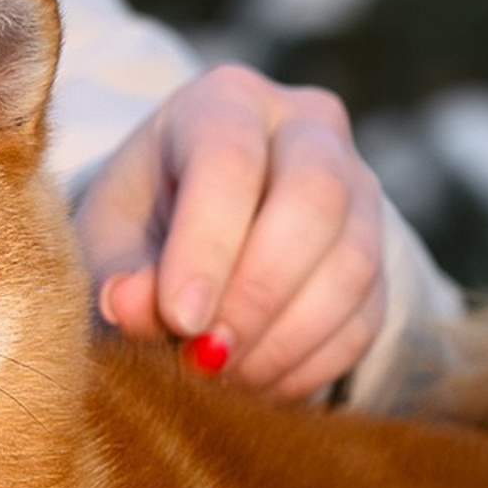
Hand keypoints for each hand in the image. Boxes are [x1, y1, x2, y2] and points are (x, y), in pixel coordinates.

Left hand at [77, 67, 388, 401]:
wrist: (192, 237)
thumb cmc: (140, 230)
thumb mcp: (109, 243)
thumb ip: (118, 272)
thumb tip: (134, 305)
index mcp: (225, 102)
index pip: (230, 158)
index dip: (208, 246)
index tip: (181, 321)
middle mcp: (305, 128)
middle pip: (315, 198)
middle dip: (260, 293)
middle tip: (208, 358)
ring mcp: (356, 190)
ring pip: (352, 264)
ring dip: (286, 340)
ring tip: (225, 377)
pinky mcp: (378, 258)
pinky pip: (364, 319)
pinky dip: (310, 366)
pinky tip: (258, 384)